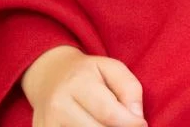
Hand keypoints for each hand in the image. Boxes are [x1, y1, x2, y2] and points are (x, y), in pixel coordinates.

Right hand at [21, 45, 146, 126]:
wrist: (49, 75)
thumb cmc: (87, 73)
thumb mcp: (111, 68)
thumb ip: (129, 89)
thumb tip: (137, 118)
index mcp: (77, 83)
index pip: (108, 113)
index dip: (130, 124)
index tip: (141, 124)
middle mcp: (59, 105)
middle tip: (125, 125)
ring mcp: (48, 124)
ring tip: (106, 123)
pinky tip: (93, 125)